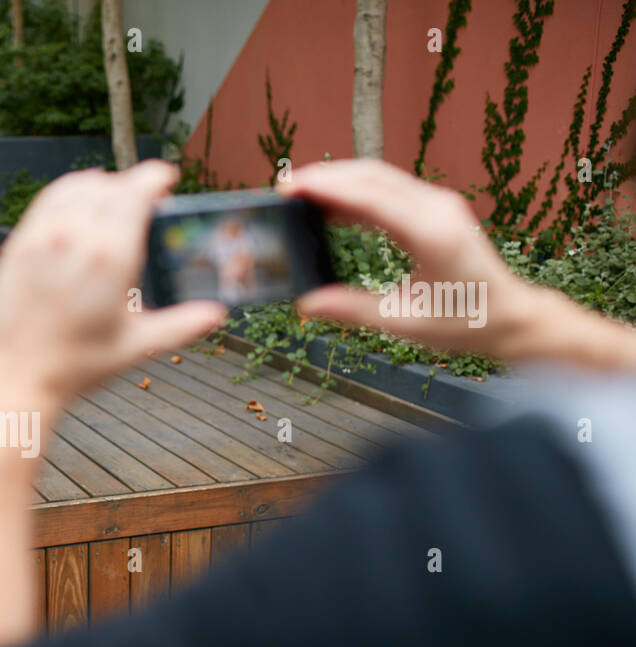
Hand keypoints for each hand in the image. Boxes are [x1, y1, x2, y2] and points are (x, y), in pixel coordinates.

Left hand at [0, 160, 226, 404]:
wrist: (15, 375)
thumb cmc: (75, 366)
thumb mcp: (134, 346)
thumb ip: (180, 326)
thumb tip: (216, 315)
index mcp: (111, 256)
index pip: (137, 190)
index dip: (156, 177)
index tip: (167, 179)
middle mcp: (75, 236)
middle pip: (112, 185)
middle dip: (132, 185)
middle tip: (146, 199)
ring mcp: (43, 236)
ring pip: (78, 186)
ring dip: (102, 184)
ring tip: (114, 197)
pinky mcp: (20, 243)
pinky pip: (49, 199)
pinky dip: (70, 192)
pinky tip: (78, 205)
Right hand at [278, 158, 543, 361]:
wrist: (510, 316)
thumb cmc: (464, 321)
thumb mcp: (404, 322)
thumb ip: (353, 310)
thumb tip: (307, 303)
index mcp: (430, 233)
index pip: (369, 195)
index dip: (326, 188)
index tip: (289, 187)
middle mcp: (436, 208)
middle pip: (371, 175)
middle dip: (325, 176)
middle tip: (285, 187)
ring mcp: (438, 204)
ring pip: (379, 177)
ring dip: (339, 180)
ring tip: (300, 193)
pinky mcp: (434, 209)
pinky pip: (389, 189)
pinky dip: (356, 191)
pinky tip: (331, 206)